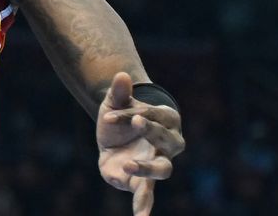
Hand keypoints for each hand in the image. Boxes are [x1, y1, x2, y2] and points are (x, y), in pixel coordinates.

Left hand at [95, 72, 182, 213]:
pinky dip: (143, 205)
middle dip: (151, 131)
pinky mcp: (141, 180)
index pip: (153, 115)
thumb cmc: (121, 113)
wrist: (114, 132)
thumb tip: (121, 74)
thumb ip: (119, 92)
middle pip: (165, 141)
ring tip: (130, 167)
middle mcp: (168, 145)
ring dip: (146, 168)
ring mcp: (157, 163)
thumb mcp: (116, 101)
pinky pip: (146, 194)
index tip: (109, 114)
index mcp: (166, 120)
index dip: (133, 114)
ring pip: (161, 170)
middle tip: (136, 123)